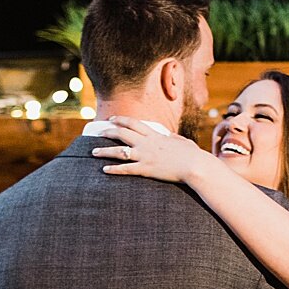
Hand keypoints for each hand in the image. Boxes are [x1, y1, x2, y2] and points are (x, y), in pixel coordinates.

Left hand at [89, 117, 213, 183]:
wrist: (195, 165)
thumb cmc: (193, 156)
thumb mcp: (183, 143)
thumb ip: (174, 138)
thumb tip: (170, 135)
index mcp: (156, 136)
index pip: (134, 124)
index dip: (121, 120)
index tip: (112, 119)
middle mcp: (147, 143)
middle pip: (122, 133)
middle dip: (108, 131)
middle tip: (99, 132)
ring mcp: (145, 155)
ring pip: (119, 151)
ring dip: (104, 151)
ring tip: (93, 152)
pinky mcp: (146, 169)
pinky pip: (126, 169)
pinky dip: (113, 169)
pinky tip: (104, 170)